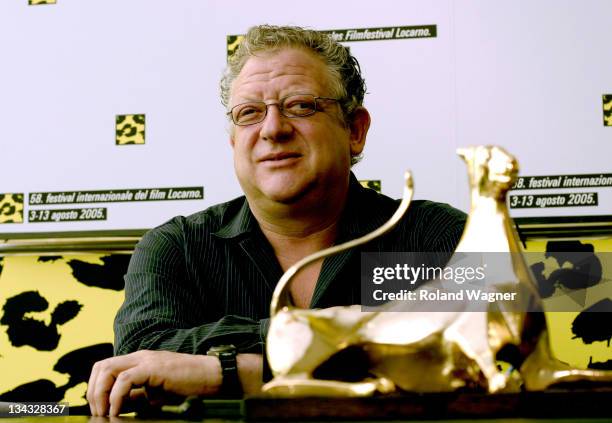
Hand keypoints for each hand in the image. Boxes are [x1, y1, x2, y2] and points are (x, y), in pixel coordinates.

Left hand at [87, 350, 221, 415]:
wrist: (211, 377)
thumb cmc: (189, 386)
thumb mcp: (156, 395)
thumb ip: (136, 398)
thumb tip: (116, 408)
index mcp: (139, 361)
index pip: (106, 367)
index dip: (96, 388)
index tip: (99, 409)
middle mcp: (139, 357)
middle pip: (101, 366)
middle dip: (93, 391)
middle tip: (98, 412)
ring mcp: (146, 360)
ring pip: (108, 369)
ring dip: (100, 393)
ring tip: (105, 412)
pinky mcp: (154, 368)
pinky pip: (125, 380)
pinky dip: (116, 396)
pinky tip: (118, 410)